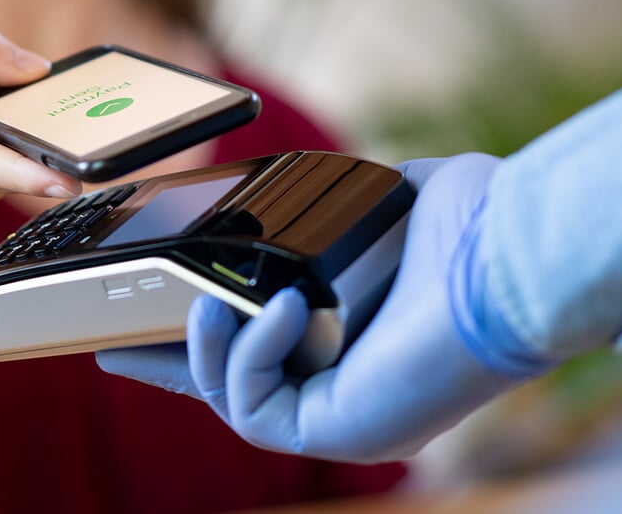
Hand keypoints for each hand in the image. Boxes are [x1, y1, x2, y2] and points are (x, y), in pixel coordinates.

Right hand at [0, 16, 81, 219]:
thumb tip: (37, 69)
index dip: (18, 171)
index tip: (61, 179)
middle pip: (8, 171)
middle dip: (53, 158)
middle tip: (99, 144)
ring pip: (15, 168)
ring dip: (38, 146)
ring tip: (55, 121)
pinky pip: (11, 171)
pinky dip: (23, 149)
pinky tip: (18, 129)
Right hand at [99, 154, 544, 462]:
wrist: (509, 252)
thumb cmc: (465, 226)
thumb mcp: (372, 205)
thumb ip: (327, 205)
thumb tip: (290, 190)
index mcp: (352, 339)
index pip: (259, 348)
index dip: (202, 338)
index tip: (151, 318)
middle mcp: (344, 385)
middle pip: (231, 387)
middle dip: (169, 368)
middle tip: (112, 347)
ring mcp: (341, 415)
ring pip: (233, 401)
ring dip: (205, 352)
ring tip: (205, 304)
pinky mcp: (338, 431)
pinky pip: (257, 407)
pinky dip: (251, 353)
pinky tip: (278, 308)